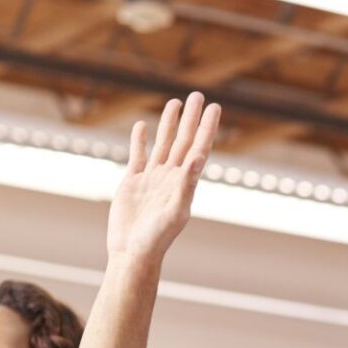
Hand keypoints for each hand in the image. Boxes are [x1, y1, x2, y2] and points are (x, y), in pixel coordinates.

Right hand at [107, 93, 221, 262]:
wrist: (132, 252)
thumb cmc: (157, 238)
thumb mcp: (175, 211)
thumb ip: (187, 184)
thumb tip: (199, 157)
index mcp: (185, 183)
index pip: (199, 148)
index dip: (207, 128)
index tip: (215, 107)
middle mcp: (171, 177)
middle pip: (183, 141)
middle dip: (191, 119)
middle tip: (198, 95)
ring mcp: (152, 178)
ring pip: (163, 144)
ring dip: (169, 124)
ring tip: (175, 103)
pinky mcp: (133, 182)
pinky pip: (138, 155)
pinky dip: (140, 140)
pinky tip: (142, 126)